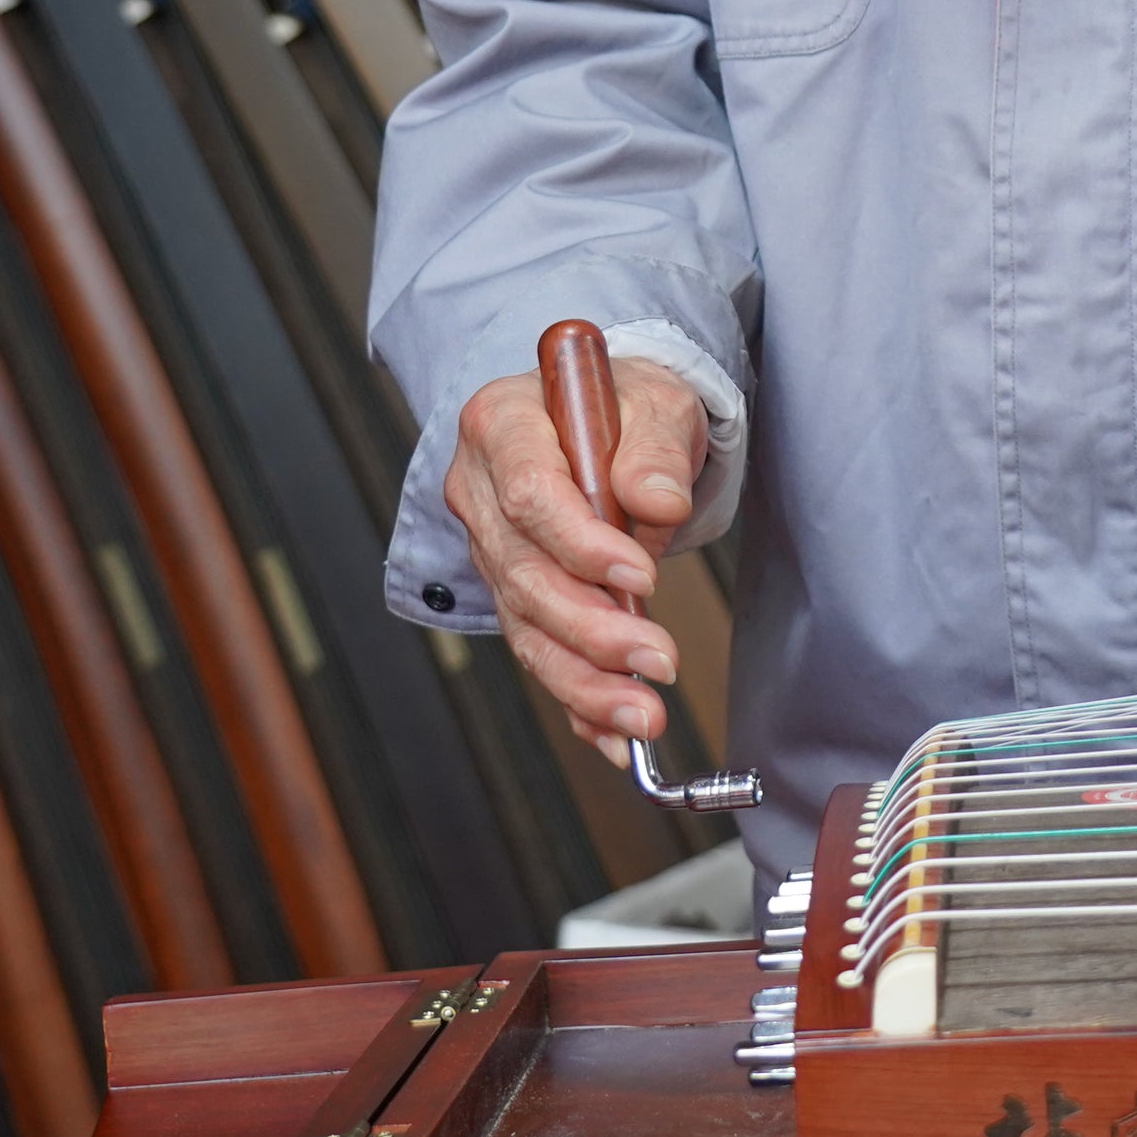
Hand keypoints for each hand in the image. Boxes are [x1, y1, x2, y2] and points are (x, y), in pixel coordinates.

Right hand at [441, 356, 704, 757]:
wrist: (611, 417)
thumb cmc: (626, 403)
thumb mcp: (655, 400)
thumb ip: (655, 449)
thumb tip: (656, 501)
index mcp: (502, 424)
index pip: (528, 494)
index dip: (580, 544)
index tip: (640, 579)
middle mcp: (480, 490)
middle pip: (523, 573)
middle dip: (591, 628)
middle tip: (656, 661)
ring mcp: (491, 546)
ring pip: (525, 625)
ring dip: (584, 680)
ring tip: (641, 715)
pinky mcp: (513, 590)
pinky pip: (538, 651)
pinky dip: (577, 699)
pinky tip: (611, 735)